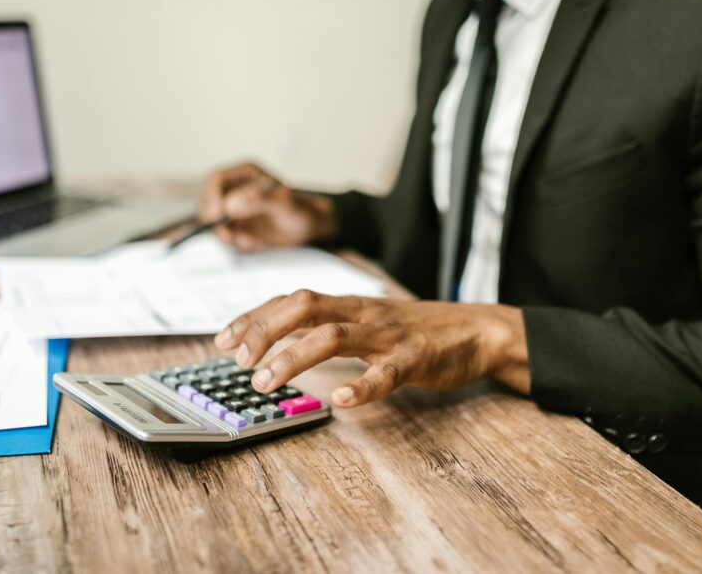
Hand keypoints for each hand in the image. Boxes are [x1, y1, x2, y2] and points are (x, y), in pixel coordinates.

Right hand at [199, 163, 335, 250]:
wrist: (308, 227)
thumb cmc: (300, 209)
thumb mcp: (283, 202)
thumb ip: (258, 200)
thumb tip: (230, 205)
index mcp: (245, 174)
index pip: (216, 180)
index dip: (211, 197)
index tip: (217, 215)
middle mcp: (235, 190)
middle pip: (209, 203)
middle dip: (216, 222)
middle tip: (230, 236)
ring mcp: (234, 210)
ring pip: (215, 223)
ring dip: (229, 236)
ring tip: (251, 242)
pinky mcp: (237, 227)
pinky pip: (227, 237)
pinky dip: (238, 244)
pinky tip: (256, 244)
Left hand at [213, 291, 530, 406]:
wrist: (478, 329)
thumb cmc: (417, 330)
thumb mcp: (367, 322)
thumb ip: (329, 327)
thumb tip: (281, 343)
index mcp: (348, 304)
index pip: (291, 301)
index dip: (254, 316)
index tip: (223, 339)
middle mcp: (362, 311)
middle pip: (304, 306)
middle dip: (264, 330)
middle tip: (239, 360)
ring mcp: (389, 333)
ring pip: (334, 335)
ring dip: (293, 357)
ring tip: (267, 381)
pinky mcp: (416, 357)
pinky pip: (387, 371)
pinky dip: (362, 385)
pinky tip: (340, 400)